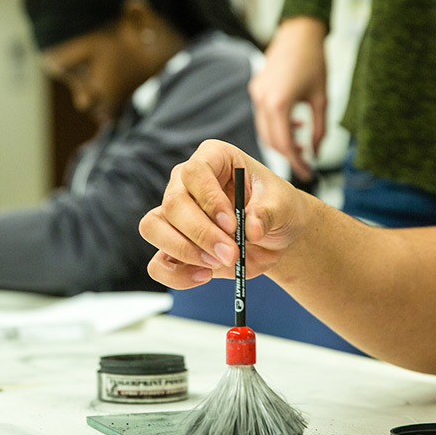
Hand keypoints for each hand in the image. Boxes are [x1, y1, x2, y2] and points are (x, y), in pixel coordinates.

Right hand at [138, 140, 312, 289]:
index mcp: (212, 158)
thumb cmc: (275, 208)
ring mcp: (174, 215)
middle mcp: (185, 183)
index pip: (195, 172)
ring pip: (154, 229)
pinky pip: (158, 263)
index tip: (232, 224)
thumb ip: (267, 213)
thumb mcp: (281, 205)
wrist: (273, 235)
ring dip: (185, 251)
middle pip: (173, 203)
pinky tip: (204, 276)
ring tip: (218, 263)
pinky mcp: (172, 246)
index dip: (209, 199)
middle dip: (201, 233)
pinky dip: (176, 274)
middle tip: (231, 253)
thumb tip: (251, 229)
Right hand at [248, 16, 327, 180]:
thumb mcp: (322, 98)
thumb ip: (319, 129)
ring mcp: (257, 93)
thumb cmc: (313, 60)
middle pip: (271, 140)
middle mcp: (262, 99)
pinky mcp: (257, 88)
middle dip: (288, 155)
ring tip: (301, 145)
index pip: (284, 144)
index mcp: (278, 103)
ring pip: (264, 130)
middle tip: (305, 163)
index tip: (307, 174)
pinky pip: (263, 116)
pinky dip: (276, 126)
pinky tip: (294, 124)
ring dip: (281, 141)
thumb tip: (315, 152)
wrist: (299, 32)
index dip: (296, 162)